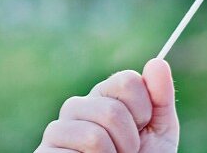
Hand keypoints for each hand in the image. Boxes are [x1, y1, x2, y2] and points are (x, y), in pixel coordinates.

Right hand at [35, 58, 178, 152]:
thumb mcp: (159, 131)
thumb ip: (161, 98)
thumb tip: (157, 62)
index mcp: (104, 95)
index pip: (127, 81)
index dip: (144, 110)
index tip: (143, 127)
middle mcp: (77, 107)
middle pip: (112, 110)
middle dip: (129, 140)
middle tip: (127, 152)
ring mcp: (58, 130)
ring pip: (94, 136)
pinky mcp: (45, 152)